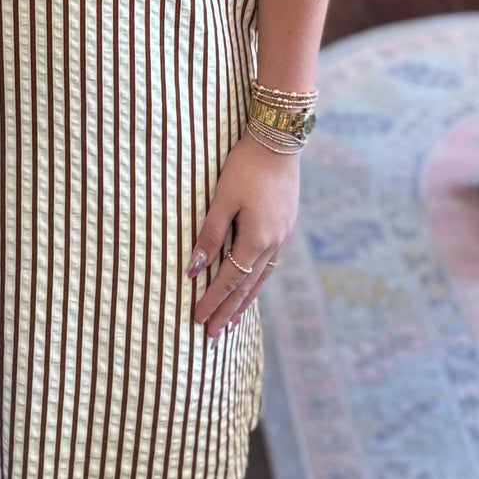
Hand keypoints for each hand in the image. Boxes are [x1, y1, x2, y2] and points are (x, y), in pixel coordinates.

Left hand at [186, 133, 298, 341]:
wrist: (279, 140)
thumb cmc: (245, 166)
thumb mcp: (222, 199)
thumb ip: (209, 235)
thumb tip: (193, 268)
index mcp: (257, 239)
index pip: (229, 280)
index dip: (212, 301)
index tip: (197, 321)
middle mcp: (273, 244)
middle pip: (247, 288)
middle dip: (228, 313)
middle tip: (212, 338)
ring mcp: (282, 236)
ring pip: (260, 279)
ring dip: (244, 303)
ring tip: (232, 324)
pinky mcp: (285, 226)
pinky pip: (269, 265)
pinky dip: (257, 282)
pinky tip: (252, 288)